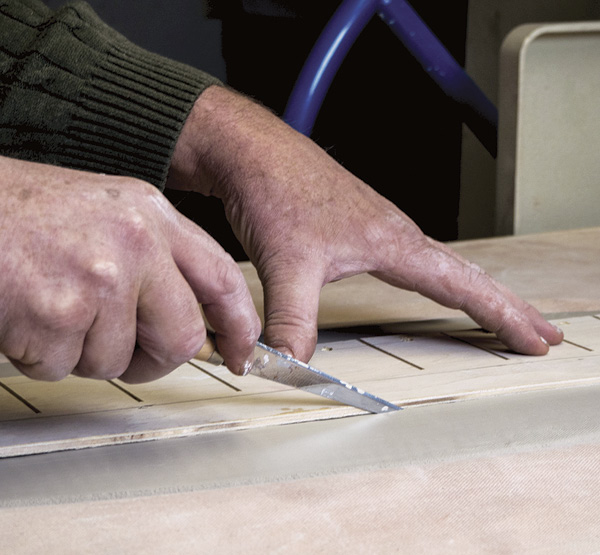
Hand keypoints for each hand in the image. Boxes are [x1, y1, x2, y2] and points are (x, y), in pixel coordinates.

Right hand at [0, 156, 259, 381]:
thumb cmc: (25, 212)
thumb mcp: (108, 214)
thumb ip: (155, 260)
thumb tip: (189, 321)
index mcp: (152, 215)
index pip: (221, 278)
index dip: (239, 324)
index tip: (243, 352)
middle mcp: (135, 242)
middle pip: (181, 338)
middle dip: (152, 359)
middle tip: (123, 351)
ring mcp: (99, 277)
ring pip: (116, 360)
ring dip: (81, 352)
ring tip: (51, 308)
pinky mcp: (57, 311)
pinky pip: (64, 366)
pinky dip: (42, 355)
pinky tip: (25, 314)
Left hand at [170, 86, 562, 361]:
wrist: (253, 153)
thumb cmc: (277, 191)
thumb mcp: (287, 265)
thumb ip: (291, 322)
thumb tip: (289, 367)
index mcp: (394, 243)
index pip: (465, 287)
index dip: (504, 315)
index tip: (535, 337)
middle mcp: (397, 234)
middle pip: (468, 275)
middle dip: (508, 306)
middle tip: (540, 332)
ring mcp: (380, 228)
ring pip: (444, 265)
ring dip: (478, 291)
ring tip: (500, 314)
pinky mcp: (360, 227)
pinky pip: (417, 258)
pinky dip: (441, 278)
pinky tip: (433, 283)